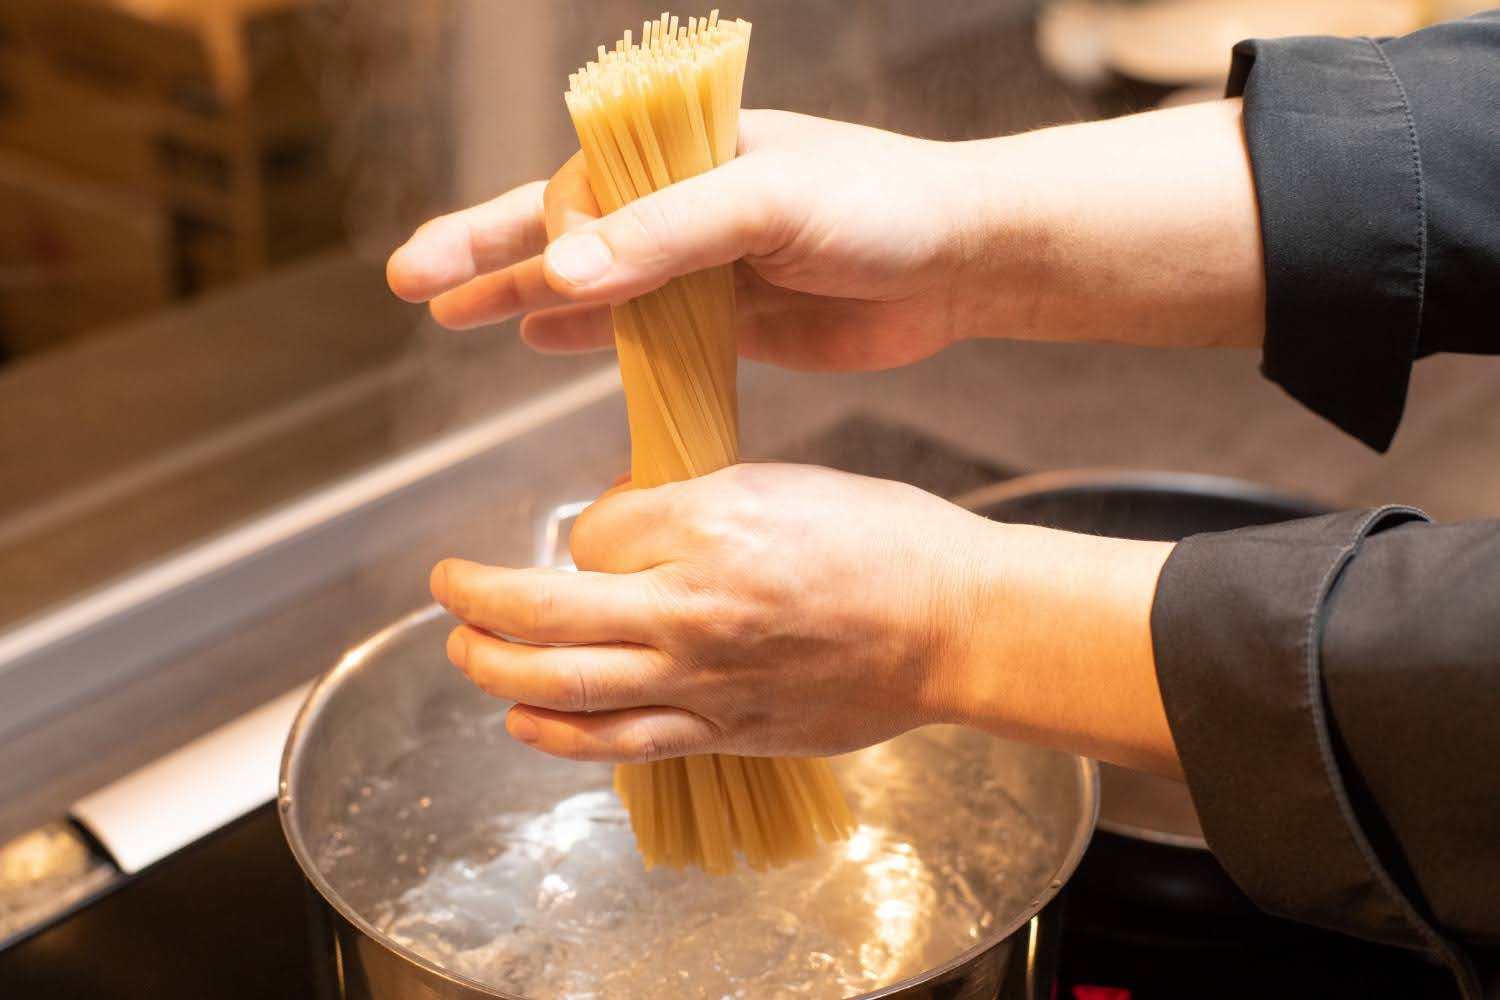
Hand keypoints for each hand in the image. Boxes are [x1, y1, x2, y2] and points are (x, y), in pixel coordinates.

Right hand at [388, 110, 977, 369]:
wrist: (964, 262)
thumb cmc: (881, 205)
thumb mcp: (769, 203)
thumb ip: (667, 236)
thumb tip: (560, 275)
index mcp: (688, 149)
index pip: (582, 186)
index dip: (541, 230)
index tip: (532, 277)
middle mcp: (684, 203)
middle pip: (561, 226)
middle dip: (483, 250)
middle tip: (407, 280)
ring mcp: (701, 262)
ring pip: (589, 281)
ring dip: (516, 295)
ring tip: (447, 312)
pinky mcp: (727, 318)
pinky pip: (638, 328)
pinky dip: (586, 337)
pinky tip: (534, 341)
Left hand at [429, 464, 1181, 775]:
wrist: (953, 623)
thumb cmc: (883, 541)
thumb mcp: (780, 482)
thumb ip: (688, 506)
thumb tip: (622, 532)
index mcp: (710, 528)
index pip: (593, 532)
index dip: (583, 529)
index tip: (602, 531)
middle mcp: (692, 609)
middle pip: (544, 611)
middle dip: (479, 599)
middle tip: (451, 588)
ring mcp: (704, 680)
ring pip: (563, 685)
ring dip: (493, 670)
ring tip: (465, 653)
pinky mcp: (723, 729)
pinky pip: (619, 741)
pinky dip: (557, 735)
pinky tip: (524, 723)